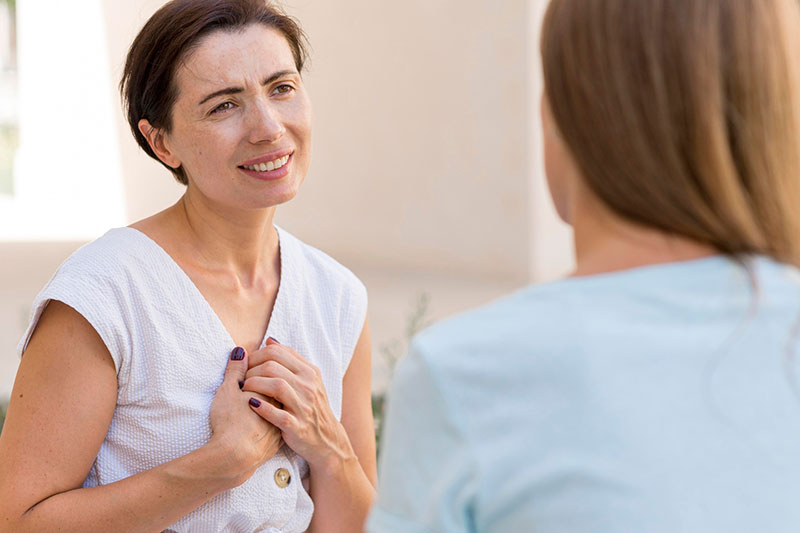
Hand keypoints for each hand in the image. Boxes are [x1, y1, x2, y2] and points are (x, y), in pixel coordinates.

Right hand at [208, 346, 282, 484]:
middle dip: (268, 386)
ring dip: (270, 405)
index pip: (276, 374)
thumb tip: (240, 351)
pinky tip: (261, 422)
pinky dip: (269, 423)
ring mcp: (280, 426)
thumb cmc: (230, 422)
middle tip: (248, 389)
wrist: (234, 459)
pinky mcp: (276, 444)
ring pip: (281, 411)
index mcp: (274, 392)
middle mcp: (283, 408)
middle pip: (281, 392)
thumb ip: (235, 370)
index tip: (246, 376)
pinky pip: (275, 429)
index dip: (261, 371)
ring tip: (252, 405)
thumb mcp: (228, 390)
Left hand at [243, 338, 355, 471]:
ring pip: (276, 386)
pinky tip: (251, 405)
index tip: (247, 364)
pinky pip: (278, 414)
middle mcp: (308, 386)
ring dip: (254, 385)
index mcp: (309, 372)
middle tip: (241, 378)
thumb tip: (270, 340)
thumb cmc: (312, 406)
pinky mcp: (297, 427)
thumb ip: (290, 359)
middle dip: (251, 370)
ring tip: (244, 390)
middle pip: (273, 366)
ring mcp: (304, 407)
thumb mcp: (308, 380)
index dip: (256, 355)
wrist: (326, 440)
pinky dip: (262, 408)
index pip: (277, 352)